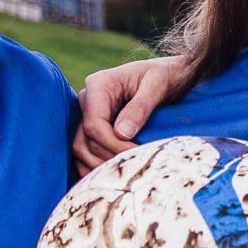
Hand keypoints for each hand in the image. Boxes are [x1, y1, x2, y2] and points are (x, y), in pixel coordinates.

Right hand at [72, 55, 182, 173]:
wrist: (168, 73)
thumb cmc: (165, 75)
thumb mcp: (158, 85)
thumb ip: (140, 107)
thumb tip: (123, 133)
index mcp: (99, 85)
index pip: (94, 124)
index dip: (113, 145)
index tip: (137, 154)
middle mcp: (87, 99)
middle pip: (85, 139)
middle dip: (108, 156)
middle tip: (134, 167)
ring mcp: (87, 112)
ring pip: (80, 147)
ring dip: (98, 164)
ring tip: (124, 172)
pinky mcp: (93, 124)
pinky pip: (84, 149)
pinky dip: (93, 164)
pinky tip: (110, 174)